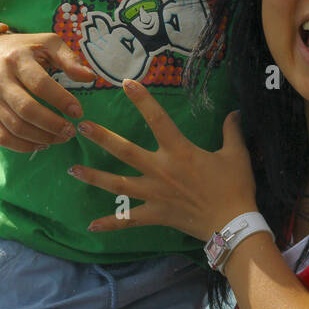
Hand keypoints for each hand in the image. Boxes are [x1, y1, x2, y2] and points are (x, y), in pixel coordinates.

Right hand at [0, 32, 97, 153]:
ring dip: (42, 137)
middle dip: (53, 125)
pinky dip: (24, 146)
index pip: (41, 84)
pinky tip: (42, 144)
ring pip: (15, 127)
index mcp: (17, 59)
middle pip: (26, 109)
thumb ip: (69, 59)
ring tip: (62, 138)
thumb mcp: (49, 43)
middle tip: (72, 131)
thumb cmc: (25, 48)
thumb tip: (90, 77)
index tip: (78, 112)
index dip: (62, 100)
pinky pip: (2, 137)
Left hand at [68, 79, 256, 240]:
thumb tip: (235, 111)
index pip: (157, 119)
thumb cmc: (234, 186)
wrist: (233, 225)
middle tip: (81, 126)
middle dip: (102, 138)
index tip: (125, 83)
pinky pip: (129, 220)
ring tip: (72, 170)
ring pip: (118, 185)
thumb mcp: (236, 154)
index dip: (142, 100)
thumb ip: (231, 131)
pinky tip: (91, 225)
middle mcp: (161, 170)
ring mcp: (154, 194)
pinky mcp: (155, 215)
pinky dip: (110, 222)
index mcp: (180, 151)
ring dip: (94, 177)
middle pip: (125, 151)